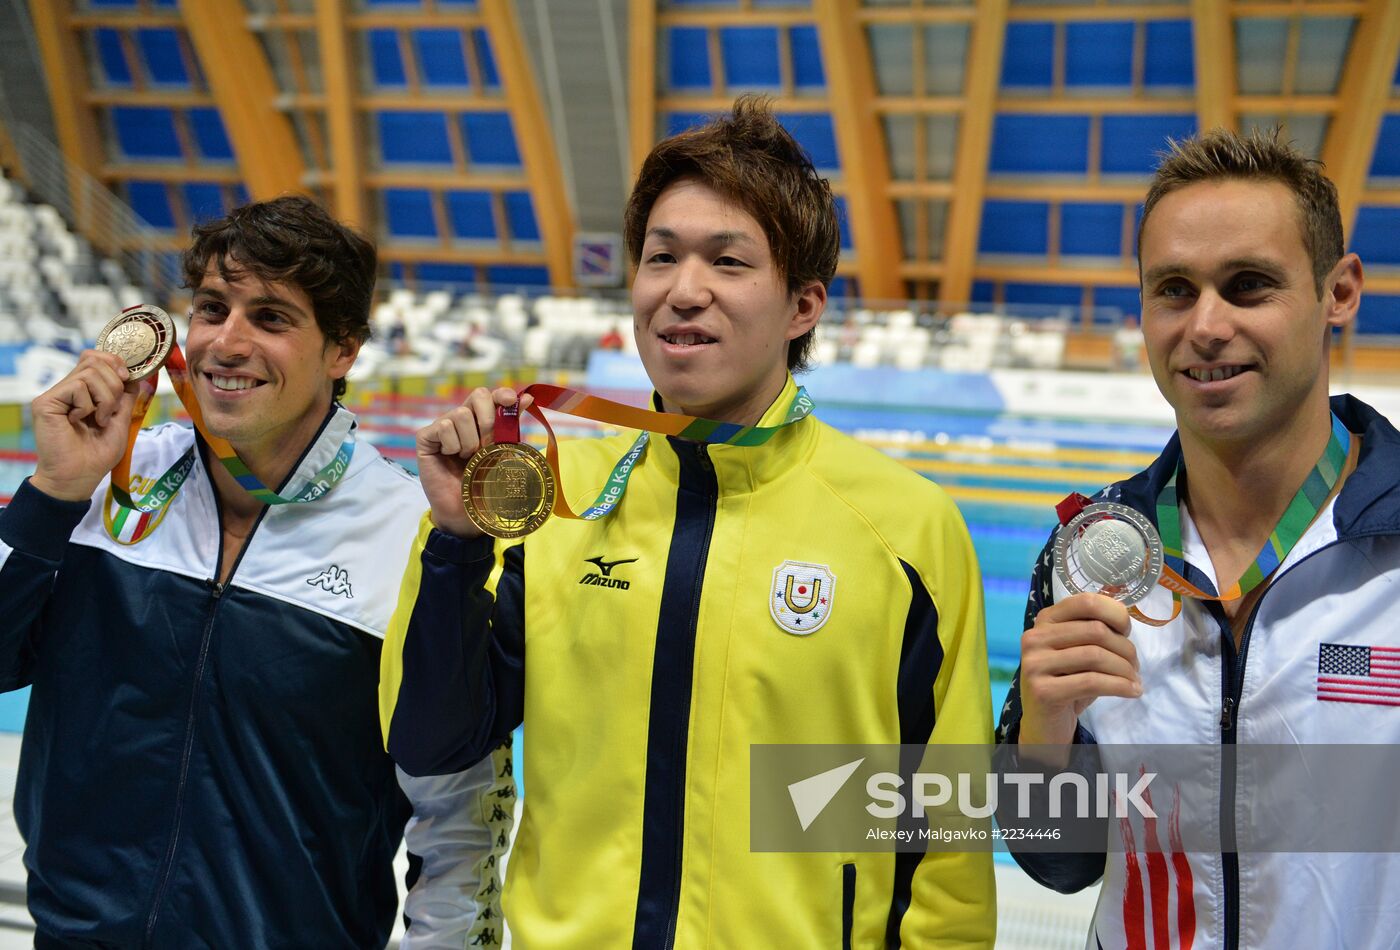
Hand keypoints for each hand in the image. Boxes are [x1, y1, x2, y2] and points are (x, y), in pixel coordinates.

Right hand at [29, 350, 138, 501]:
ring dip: (105, 398)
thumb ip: (126, 397)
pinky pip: (77, 387)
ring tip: (99, 420)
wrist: (79, 477)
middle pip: (95, 361)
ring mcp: (56, 394)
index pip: (95, 357)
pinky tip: (80, 421)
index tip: (128, 379)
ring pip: (89, 372)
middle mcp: (68, 388)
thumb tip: (135, 374)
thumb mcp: (120, 421)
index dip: (115, 362)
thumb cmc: (97, 454)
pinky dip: (88, 406)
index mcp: (84, 391)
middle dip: (115, 385)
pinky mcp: (45, 402)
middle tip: (110, 411)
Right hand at [415, 386, 533, 537]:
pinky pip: (443, 427)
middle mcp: (461, 419)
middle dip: (488, 420)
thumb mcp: (502, 452)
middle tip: (486, 446)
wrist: (465, 510)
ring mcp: (442, 426)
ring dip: (470, 441)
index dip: (501, 395)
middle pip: (478, 395)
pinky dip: (453, 444)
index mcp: (481, 420)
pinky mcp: (426, 437)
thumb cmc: (484, 483)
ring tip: (467, 458)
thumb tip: (526, 397)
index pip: (491, 395)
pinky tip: (450, 457)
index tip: (510, 402)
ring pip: (460, 414)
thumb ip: (510, 426)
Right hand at [1017, 592, 1139, 757]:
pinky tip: (1132, 692)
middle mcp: (1034, 637)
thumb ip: (1093, 632)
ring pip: (1095, 656)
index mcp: (1045, 620)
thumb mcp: (1079, 651)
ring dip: (1125, 670)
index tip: (1126, 632)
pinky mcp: (1042, 691)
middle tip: (1135, 667)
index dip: (1115, 613)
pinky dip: (1120, 686)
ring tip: (1134, 681)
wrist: (1045, 724)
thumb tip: (1125, 622)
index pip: (1086, 601)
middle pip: (1096, 631)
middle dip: (1125, 649)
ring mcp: (1034, 664)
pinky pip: (1092, 682)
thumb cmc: (1068, 683)